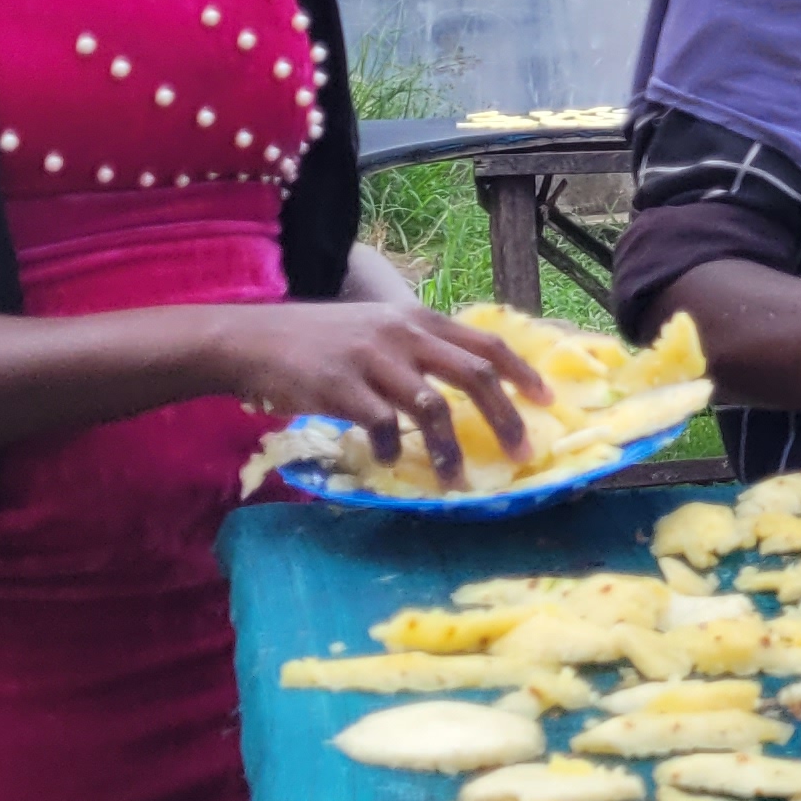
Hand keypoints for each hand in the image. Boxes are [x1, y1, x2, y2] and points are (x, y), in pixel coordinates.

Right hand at [205, 304, 545, 484]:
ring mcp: (373, 359)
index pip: (485, 341)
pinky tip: (391, 461)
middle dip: (505, 417)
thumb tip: (471, 381)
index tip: (546, 400)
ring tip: (456, 481)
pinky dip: (393, 449)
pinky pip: (382, 426)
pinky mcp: (341, 387)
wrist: (254, 340)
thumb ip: (420, 348)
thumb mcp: (379, 329)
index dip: (522, 371)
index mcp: (417, 319)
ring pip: (432, 408)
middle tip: (522, 453)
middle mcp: (402, 334)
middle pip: (473, 375)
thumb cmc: (322, 340)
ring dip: (449, 451)